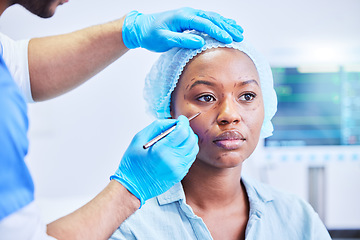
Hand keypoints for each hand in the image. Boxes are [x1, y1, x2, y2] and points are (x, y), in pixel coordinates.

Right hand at [110, 115, 198, 206]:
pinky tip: (178, 148)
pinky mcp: (180, 175)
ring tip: (179, 137)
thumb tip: (173, 122)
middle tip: (180, 127)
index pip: (183, 131)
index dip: (184, 122)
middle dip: (187, 130)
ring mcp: (178, 169)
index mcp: (162, 150)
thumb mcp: (139, 138)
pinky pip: (190, 158)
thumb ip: (158, 126)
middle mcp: (173, 160)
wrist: (132, 186)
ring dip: (189, 140)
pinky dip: (187, 150)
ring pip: (193, 149)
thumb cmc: (133, 162)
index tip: (181, 119)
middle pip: (191, 139)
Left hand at [122, 7, 243, 51]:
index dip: (217, 32)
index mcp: (183, 17)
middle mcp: (189, 13)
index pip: (205, 24)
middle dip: (227, 28)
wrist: (141, 28)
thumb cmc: (151, 35)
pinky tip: (228, 27)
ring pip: (213, 18)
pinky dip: (220, 23)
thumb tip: (199, 42)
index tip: (228, 40)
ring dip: (226, 25)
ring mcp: (190, 15)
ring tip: (239, 32)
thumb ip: (181, 40)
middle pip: (212, 19)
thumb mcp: (163, 40)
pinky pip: (208, 19)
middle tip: (239, 37)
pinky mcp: (190, 20)